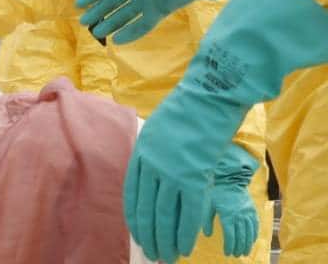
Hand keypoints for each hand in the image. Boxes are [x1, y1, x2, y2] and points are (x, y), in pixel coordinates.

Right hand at [78, 0, 247, 44]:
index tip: (79, 5)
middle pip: (112, 3)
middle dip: (98, 12)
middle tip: (85, 22)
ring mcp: (145, 2)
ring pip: (124, 16)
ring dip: (111, 24)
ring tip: (99, 33)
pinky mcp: (158, 12)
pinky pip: (141, 25)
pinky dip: (130, 33)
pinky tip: (117, 40)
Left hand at [125, 0, 327, 259]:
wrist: (210, 94)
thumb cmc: (189, 109)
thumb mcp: (159, 129)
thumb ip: (153, 152)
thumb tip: (151, 173)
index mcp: (141, 150)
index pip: (131, 192)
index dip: (135, 216)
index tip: (136, 233)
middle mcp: (151, 162)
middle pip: (146, 207)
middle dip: (149, 234)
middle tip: (152, 252)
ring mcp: (171, 169)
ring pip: (166, 214)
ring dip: (167, 238)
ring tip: (168, 255)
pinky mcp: (193, 173)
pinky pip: (188, 210)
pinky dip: (186, 230)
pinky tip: (186, 245)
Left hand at [203, 177, 257, 257]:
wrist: (229, 178)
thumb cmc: (215, 191)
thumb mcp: (207, 204)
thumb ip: (206, 220)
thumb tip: (207, 234)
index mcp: (227, 214)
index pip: (230, 234)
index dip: (229, 245)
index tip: (227, 253)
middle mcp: (239, 215)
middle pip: (241, 235)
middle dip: (238, 247)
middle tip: (236, 255)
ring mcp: (247, 212)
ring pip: (250, 232)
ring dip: (247, 243)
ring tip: (244, 252)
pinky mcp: (252, 209)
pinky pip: (255, 224)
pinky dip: (254, 234)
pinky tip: (252, 240)